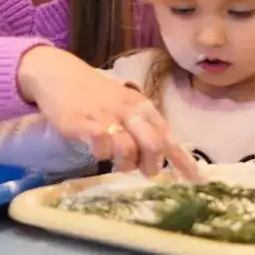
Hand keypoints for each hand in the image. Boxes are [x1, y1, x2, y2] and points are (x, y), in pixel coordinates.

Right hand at [16, 45, 197, 178]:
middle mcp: (128, 110)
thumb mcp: (124, 104)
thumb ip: (142, 126)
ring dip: (126, 164)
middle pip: (153, 144)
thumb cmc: (95, 93)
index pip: (168, 136)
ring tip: (118, 163)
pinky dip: (102, 155)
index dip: (183, 161)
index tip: (196, 180)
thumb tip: (165, 154)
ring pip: (128, 149)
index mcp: (141, 106)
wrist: (58, 74)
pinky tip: (97, 151)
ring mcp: (106, 116)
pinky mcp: (83, 123)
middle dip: (152, 165)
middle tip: (144, 171)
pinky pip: (101, 146)